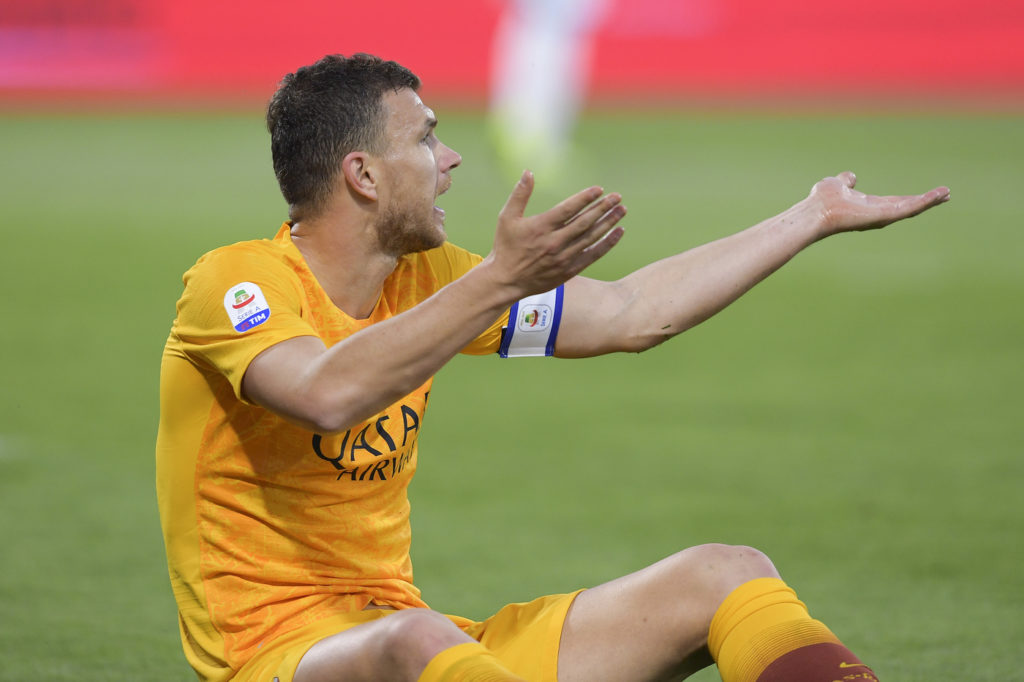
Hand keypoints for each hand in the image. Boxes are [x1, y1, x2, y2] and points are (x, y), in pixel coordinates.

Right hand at [488, 170, 625, 296]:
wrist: (506, 281)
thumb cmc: (506, 247)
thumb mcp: (506, 218)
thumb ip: (520, 194)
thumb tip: (528, 171)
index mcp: (540, 227)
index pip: (568, 209)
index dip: (585, 198)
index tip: (599, 190)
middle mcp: (554, 242)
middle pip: (584, 222)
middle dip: (603, 208)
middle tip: (617, 197)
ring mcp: (563, 257)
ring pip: (591, 237)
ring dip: (609, 222)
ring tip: (622, 210)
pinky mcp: (569, 270)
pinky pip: (593, 255)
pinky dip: (607, 244)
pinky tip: (618, 232)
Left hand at [809, 171, 949, 237]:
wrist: (816, 210)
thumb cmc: (823, 200)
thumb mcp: (838, 184)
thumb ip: (847, 181)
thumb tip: (851, 176)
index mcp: (870, 206)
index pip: (896, 201)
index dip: (911, 198)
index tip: (927, 194)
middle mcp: (878, 213)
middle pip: (908, 206)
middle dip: (927, 201)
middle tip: (946, 195)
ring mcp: (882, 216)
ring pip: (911, 208)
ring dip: (930, 201)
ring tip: (947, 193)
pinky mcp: (885, 216)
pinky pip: (908, 208)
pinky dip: (924, 202)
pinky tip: (938, 195)